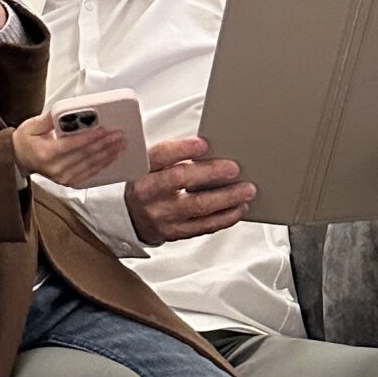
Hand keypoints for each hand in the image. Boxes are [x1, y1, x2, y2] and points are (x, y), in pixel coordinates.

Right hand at [13, 110, 126, 185]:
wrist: (20, 159)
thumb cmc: (26, 140)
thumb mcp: (32, 126)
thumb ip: (48, 119)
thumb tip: (65, 111)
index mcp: (46, 153)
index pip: (72, 145)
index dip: (90, 138)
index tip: (103, 130)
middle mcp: (56, 168)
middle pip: (85, 155)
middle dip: (104, 144)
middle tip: (118, 135)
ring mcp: (63, 177)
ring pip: (90, 165)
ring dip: (107, 154)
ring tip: (120, 144)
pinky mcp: (68, 182)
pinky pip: (89, 173)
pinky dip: (102, 164)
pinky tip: (111, 157)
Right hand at [121, 135, 256, 245]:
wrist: (130, 216)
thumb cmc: (148, 182)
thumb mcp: (151, 164)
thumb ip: (174, 156)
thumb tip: (210, 149)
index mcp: (142, 169)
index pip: (161, 156)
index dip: (182, 149)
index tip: (204, 144)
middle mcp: (149, 193)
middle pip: (181, 180)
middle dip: (211, 173)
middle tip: (234, 168)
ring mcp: (161, 215)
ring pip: (198, 206)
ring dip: (227, 198)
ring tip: (246, 190)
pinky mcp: (175, 232)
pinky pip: (204, 226)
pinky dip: (225, 217)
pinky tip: (238, 208)